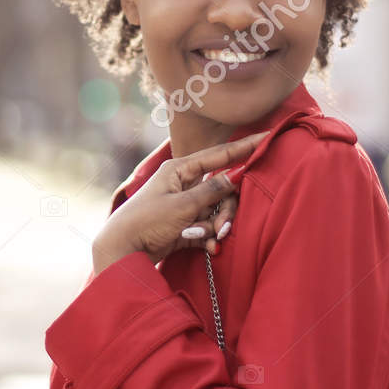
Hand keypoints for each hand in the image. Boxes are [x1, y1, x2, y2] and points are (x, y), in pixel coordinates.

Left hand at [92, 131, 267, 272]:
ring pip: (216, 210)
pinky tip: (210, 249)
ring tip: (210, 241)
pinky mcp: (184, 225)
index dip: (245, 147)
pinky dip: (210, 237)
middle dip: (226, 210)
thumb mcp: (183, 206)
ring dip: (217, 226)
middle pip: (222, 190)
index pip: (219, 155)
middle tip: (222, 228)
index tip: (267, 137)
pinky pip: (207, 227)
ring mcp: (184, 205)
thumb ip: (211, 191)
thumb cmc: (146, 222)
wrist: (122, 251)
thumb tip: (236, 176)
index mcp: (179, 170)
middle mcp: (183, 184)